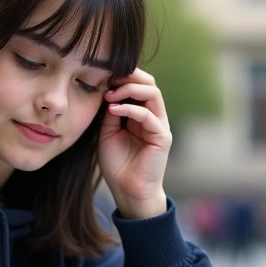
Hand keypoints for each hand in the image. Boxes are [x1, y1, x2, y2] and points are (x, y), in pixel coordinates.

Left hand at [99, 69, 171, 219]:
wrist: (127, 190)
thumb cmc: (118, 164)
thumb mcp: (108, 132)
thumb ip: (111, 111)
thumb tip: (109, 90)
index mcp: (141, 114)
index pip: (138, 85)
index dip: (123, 77)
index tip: (103, 77)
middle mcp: (153, 116)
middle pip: (149, 82)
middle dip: (129, 76)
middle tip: (109, 79)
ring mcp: (159, 125)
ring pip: (152, 92)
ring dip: (130, 88)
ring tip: (110, 95)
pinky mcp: (162, 137)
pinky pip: (148, 114)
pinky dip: (130, 108)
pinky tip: (112, 109)